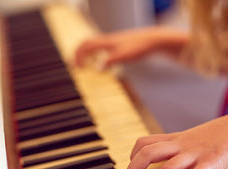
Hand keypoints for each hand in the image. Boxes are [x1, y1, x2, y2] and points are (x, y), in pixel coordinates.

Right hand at [74, 27, 188, 68]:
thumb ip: (109, 61)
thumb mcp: (123, 56)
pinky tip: (101, 65)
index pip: (85, 45)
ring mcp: (112, 43)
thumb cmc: (139, 47)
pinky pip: (102, 49)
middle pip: (86, 44)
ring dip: (86, 55)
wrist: (152, 40)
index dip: (77, 56)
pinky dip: (97, 56)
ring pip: (94, 46)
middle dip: (78, 54)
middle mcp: (107, 41)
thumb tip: (96, 68)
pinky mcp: (118, 46)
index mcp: (105, 42)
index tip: (76, 68)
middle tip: (75, 67)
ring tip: (84, 66)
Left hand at [126, 109, 227, 168]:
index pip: (144, 143)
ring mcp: (196, 152)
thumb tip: (167, 165)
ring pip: (167, 167)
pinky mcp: (213, 161)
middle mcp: (182, 144)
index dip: (132, 157)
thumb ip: (180, 149)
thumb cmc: (221, 136)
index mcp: (176, 139)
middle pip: (147, 152)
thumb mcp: (195, 139)